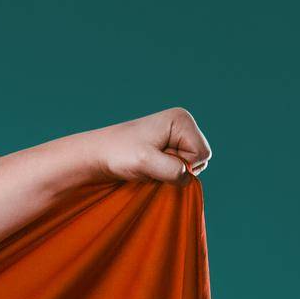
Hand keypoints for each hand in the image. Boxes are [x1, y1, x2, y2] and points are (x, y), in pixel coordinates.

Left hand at [79, 107, 211, 183]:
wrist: (97, 154)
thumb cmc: (118, 154)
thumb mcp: (146, 162)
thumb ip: (172, 170)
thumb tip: (189, 178)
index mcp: (181, 120)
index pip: (202, 154)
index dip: (182, 165)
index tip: (155, 160)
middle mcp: (182, 124)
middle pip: (201, 160)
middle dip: (178, 168)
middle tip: (151, 163)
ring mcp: (176, 136)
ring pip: (192, 166)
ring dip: (171, 172)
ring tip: (149, 164)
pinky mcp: (169, 147)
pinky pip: (180, 168)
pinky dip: (166, 172)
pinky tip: (150, 166)